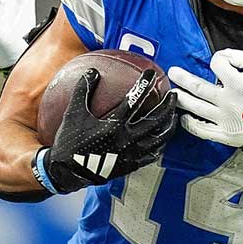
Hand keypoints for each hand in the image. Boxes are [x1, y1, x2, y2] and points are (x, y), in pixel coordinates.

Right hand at [40, 68, 177, 193]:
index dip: (144, 84)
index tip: (151, 73)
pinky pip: (152, 154)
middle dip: (168, 105)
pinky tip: (162, 138)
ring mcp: (131, 154)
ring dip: (169, 124)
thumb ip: (83, 90)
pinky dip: (160, 144)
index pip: (134, 100)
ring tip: (174, 115)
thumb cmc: (69, 141)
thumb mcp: (73, 113)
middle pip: (155, 119)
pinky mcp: (131, 165)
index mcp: (113, 125)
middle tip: (174, 94)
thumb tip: (92, 70)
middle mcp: (126, 139)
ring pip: (159, 138)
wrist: (67, 172)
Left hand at [168, 49, 242, 155]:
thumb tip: (228, 57)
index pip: (217, 64)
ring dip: (182, 99)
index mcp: (238, 82)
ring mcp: (224, 121)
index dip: (219, 59)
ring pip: (196, 108)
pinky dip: (191, 124)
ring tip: (173, 92)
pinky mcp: (226, 136)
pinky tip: (185, 118)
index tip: (225, 62)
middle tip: (172, 72)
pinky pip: (202, 131)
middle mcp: (227, 101)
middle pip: (197, 87)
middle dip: (182, 78)